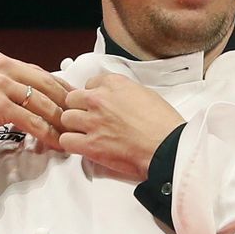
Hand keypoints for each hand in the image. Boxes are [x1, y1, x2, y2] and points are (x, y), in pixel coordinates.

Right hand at [0, 51, 67, 144]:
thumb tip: (24, 95)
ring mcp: (0, 85)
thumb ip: (1, 84)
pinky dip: (47, 133)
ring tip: (72, 134)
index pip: (38, 72)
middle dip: (66, 103)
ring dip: (60, 121)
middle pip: (46, 84)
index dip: (59, 87)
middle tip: (81, 118)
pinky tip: (56, 143)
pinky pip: (33, 121)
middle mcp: (1, 68)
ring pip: (43, 104)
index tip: (73, 99)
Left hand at [58, 70, 182, 181]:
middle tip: (91, 120)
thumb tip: (119, 101)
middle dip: (80, 109)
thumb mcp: (148, 95)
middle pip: (73, 99)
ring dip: (74, 127)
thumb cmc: (165, 126)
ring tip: (87, 135)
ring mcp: (92, 122)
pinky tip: (83, 147)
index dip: (93, 97)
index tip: (98, 106)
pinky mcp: (90, 145)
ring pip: (66, 118)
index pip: (89, 84)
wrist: (168, 149)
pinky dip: (72, 144)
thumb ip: (125, 94)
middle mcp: (99, 99)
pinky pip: (66, 141)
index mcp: (114, 84)